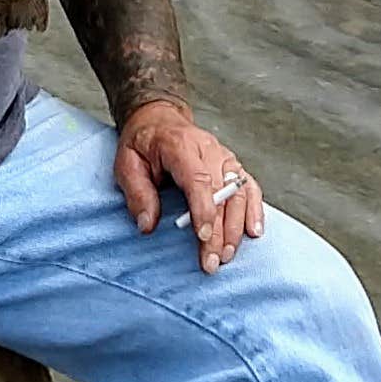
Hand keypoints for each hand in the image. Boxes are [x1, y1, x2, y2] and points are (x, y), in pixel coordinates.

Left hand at [113, 99, 263, 274]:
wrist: (158, 119)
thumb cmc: (142, 144)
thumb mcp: (126, 164)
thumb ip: (137, 194)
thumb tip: (147, 225)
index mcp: (180, 145)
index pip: (198, 179)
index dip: (203, 209)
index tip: (203, 237)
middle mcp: (207, 149)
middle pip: (221, 192)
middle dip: (219, 231)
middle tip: (211, 262)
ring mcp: (223, 156)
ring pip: (238, 192)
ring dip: (236, 227)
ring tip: (227, 255)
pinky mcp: (232, 164)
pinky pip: (249, 187)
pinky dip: (254, 210)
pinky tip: (254, 232)